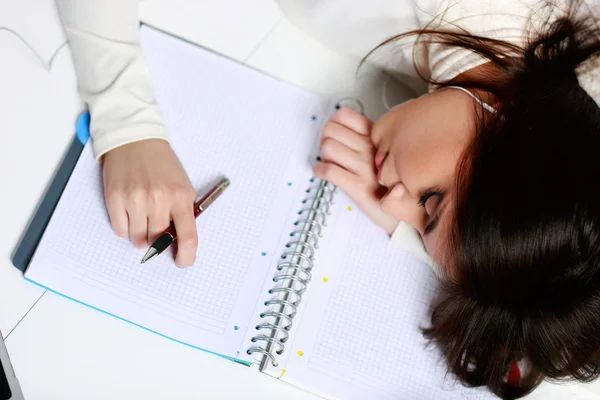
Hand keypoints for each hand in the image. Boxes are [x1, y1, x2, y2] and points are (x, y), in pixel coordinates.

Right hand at [102, 139, 197, 266]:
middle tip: (157, 227)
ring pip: (138, 240)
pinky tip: (129, 211)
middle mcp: (158, 200)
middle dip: (159, 240)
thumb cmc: (162, 165)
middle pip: (158, 241)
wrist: (136, 140)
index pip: (188, 236)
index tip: (183, 261)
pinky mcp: (114, 198)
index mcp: (180, 197)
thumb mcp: (184, 186)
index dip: (186, 255)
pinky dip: (125, 227)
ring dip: (141, 235)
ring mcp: (135, 200)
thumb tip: (178, 243)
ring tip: (143, 217)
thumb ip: (184, 213)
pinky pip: (120, 231)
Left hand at [313, 107, 398, 234]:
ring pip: (328, 147)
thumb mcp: (388, 153)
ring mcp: (365, 168)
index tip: (336, 134)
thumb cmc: (395, 181)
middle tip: (331, 150)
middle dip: (325, 139)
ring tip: (330, 162)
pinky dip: (320, 171)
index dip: (334, 123)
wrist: (410, 210)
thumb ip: (370, 139)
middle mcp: (370, 149)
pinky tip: (323, 173)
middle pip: (330, 130)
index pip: (344, 115)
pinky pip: (329, 171)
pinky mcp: (358, 187)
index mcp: (376, 138)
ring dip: (324, 155)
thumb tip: (343, 130)